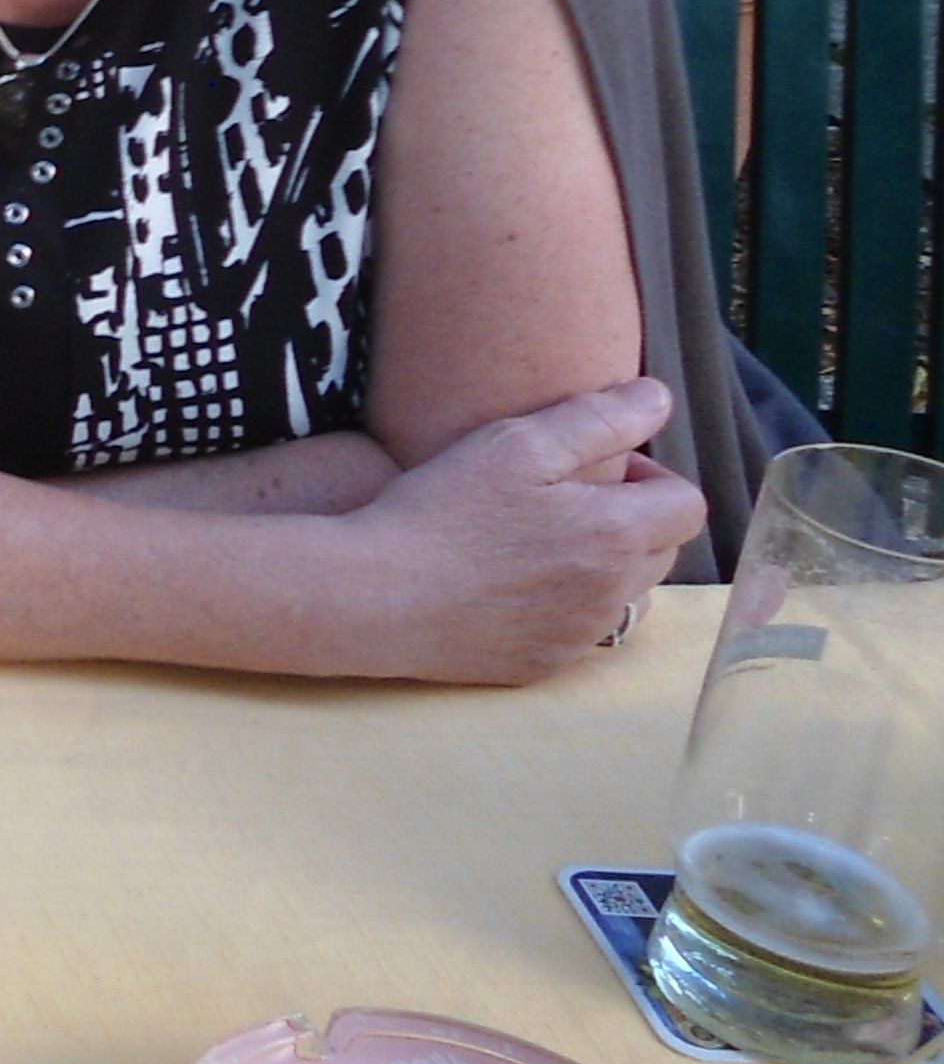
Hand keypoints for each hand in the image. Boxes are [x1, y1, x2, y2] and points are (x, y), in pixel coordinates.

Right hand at [324, 381, 703, 681]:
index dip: (650, 477)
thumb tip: (658, 398)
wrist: (374, 596)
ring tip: (536, 545)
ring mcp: (580, 637)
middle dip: (630, 519)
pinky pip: (580, 631)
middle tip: (558, 499)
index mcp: (617, 535)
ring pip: (627, 595)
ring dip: (603, 566)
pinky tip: (506, 586)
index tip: (594, 469)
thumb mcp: (514, 444)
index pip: (688, 504)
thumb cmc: (443, 510)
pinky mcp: (544, 665)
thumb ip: (598, 419)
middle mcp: (614, 595)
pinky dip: (562, 606)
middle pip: (664, 550)